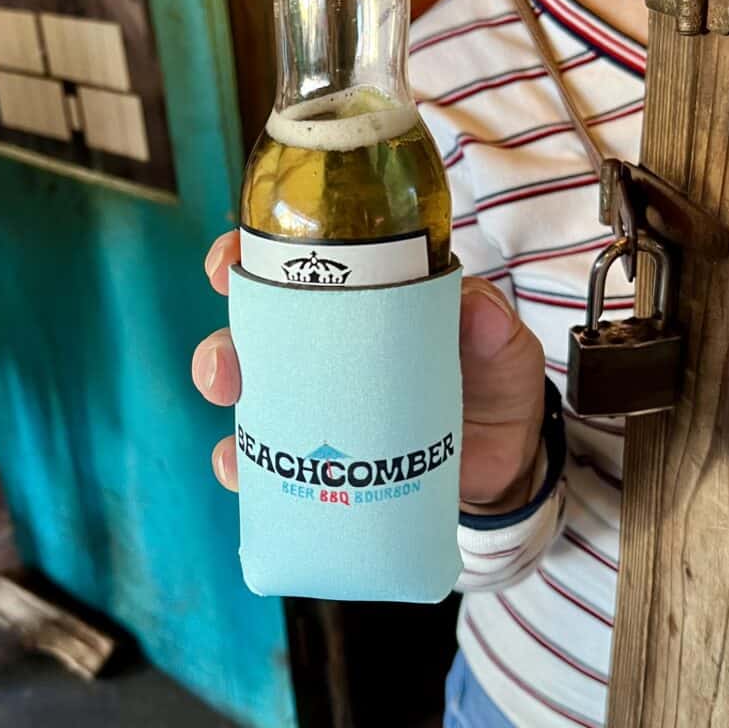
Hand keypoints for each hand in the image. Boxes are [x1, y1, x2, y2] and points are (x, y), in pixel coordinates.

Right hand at [192, 232, 545, 514]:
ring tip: (230, 419)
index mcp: (361, 300)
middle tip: (227, 369)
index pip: (293, 266)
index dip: (249, 256)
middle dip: (224, 344)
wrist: (504, 464)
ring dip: (226, 403)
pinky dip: (242, 463)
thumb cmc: (495, 386)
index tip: (227, 263)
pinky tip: (238, 472)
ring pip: (250, 393)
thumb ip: (493, 328)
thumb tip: (477, 308)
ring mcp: (318, 401)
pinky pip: (267, 458)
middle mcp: (327, 345)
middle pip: (254, 333)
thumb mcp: (502, 351)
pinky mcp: (319, 455)